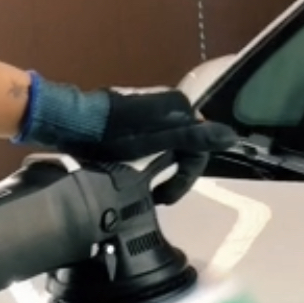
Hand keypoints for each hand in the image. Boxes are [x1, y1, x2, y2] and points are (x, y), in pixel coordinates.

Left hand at [15, 75, 235, 203]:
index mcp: (179, 108)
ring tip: (144, 186)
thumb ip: (193, 139)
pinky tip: (133, 169)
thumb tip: (232, 136)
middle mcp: (170, 105)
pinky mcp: (136, 114)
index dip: (184, 179)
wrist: (72, 122)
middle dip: (174, 175)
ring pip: (171, 146)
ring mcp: (152, 108)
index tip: (163, 197)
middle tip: (154, 194)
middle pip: (186, 148)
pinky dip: (150, 159)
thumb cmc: (111, 135)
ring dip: (162, 169)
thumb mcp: (154, 142)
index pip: (200, 150)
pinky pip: (155, 141)